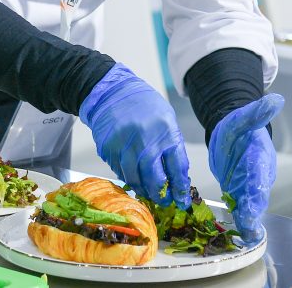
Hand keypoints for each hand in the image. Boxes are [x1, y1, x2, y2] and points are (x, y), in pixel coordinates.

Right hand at [79, 63, 190, 206]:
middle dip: (162, 195)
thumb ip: (171, 146)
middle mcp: (146, 140)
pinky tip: (133, 177)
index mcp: (166, 132)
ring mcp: (125, 146)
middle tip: (164, 201)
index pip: (177, 168)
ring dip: (144, 189)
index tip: (182, 199)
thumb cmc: (144, 105)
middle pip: (156, 179)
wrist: (113, 91)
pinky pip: (120, 171)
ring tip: (148, 192)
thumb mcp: (166, 119)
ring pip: (136, 179)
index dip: (180, 188)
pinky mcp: (109, 149)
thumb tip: (176, 176)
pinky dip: (128, 177)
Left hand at [208, 93, 283, 243]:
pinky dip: (239, 220)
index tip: (251, 205)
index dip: (255, 191)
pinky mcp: (239, 193)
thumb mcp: (242, 117)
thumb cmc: (238, 126)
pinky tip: (237, 235)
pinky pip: (240, 208)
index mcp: (259, 158)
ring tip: (246, 237)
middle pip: (256, 196)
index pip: (259, 176)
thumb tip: (276, 99)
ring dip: (248, 221)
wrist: (231, 134)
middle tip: (248, 229)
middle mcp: (258, 175)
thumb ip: (256, 113)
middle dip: (252, 212)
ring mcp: (249, 186)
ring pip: (250, 206)